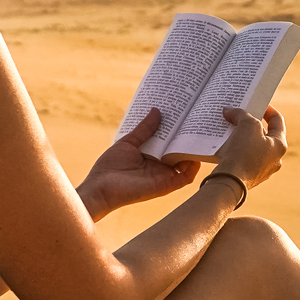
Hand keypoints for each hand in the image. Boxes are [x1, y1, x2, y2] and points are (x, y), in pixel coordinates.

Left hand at [76, 108, 200, 218]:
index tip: (185, 116)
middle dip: (189, 137)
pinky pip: (186, 177)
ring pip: (187, 163)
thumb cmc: (110, 167)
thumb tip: (157, 111)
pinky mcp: (166, 184)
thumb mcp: (129, 142)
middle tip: (196, 120)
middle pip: (180, 151)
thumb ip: (144, 129)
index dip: (178, 131)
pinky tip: (195, 153)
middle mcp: (160, 166)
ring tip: (199, 133)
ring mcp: (164, 175)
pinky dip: (193, 166)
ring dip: (194, 150)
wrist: (101, 187)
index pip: (170, 142)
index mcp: (152, 156)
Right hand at [213, 105, 287, 189]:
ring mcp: (262, 169)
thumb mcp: (247, 125)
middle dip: (251, 123)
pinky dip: (236, 149)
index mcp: (280, 145)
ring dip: (242, 136)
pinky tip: (225, 144)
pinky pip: (243, 158)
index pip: (277, 121)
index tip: (255, 102)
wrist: (230, 182)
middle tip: (239, 115)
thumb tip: (229, 111)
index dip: (267, 109)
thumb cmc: (244, 153)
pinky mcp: (248, 176)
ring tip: (230, 127)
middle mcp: (274, 159)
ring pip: (253, 147)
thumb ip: (241, 114)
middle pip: (264, 134)